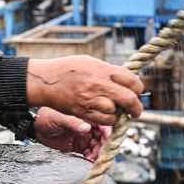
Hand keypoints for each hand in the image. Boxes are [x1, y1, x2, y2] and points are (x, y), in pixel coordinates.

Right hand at [26, 55, 142, 125]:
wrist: (45, 81)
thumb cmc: (68, 69)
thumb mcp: (90, 62)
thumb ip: (108, 71)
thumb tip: (127, 79)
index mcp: (103, 70)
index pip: (132, 80)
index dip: (138, 87)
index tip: (137, 91)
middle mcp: (99, 85)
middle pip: (129, 98)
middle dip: (137, 107)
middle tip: (136, 111)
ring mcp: (91, 99)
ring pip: (117, 112)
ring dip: (120, 114)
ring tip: (117, 111)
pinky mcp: (83, 112)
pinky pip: (104, 120)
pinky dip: (109, 120)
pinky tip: (107, 115)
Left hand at [32, 107, 111, 159]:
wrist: (36, 128)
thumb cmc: (47, 117)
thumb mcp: (59, 118)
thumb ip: (73, 122)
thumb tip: (87, 127)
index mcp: (85, 117)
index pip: (102, 124)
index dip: (107, 132)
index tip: (108, 140)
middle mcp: (87, 127)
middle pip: (103, 137)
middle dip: (104, 145)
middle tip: (100, 152)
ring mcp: (84, 137)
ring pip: (98, 146)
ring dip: (98, 152)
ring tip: (91, 157)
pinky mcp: (78, 146)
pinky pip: (89, 153)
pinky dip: (91, 157)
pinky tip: (87, 158)